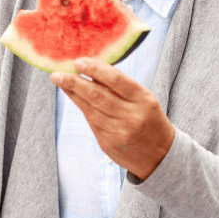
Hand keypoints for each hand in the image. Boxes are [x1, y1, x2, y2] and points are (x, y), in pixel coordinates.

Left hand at [51, 57, 175, 180]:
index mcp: (143, 100)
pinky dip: (82, 107)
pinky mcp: (107, 143)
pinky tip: (73, 97)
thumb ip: (122, 86)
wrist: (160, 156)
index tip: (78, 61)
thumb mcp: (145, 99)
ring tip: (60, 81)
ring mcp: (118, 132)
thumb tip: (92, 70)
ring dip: (72, 94)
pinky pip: (91, 121)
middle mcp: (131, 116)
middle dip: (74, 82)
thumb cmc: (150, 120)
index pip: (116, 80)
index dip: (95, 69)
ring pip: (90, 109)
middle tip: (58, 74)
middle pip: (97, 95)